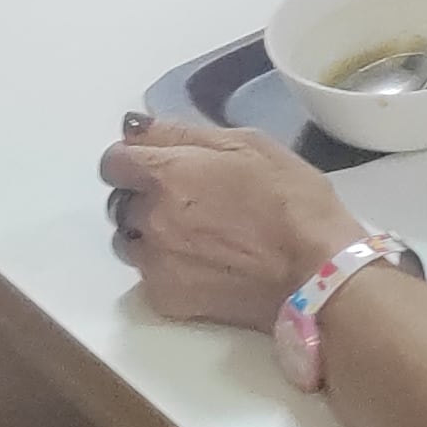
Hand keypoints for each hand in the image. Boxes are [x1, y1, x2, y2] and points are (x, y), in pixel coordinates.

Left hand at [100, 116, 355, 328]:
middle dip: (144, 196)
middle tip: (189, 199)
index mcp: (167, 173)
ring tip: (195, 234)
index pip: (113, 161)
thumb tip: (137, 128)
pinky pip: (148, 275)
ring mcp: (153, 263)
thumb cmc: (291, 198)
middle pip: (120, 201)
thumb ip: (185, 133)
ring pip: (128, 240)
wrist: (313, 274)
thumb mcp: (249, 143)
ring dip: (149, 233)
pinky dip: (166, 266)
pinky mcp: (164, 299)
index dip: (134, 158)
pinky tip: (204, 263)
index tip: (159, 163)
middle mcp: (149, 218)